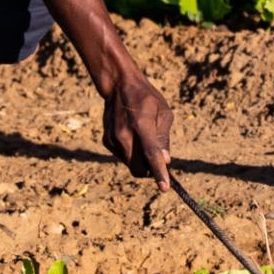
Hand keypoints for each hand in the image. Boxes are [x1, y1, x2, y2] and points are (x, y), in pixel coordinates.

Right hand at [100, 69, 172, 189]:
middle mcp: (125, 135)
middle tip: (158, 158)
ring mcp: (113, 139)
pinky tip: (132, 135)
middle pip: (139, 169)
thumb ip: (164, 138)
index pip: (151, 154)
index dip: (159, 173)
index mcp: (142, 126)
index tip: (165, 188)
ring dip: (140, 160)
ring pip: (130, 165)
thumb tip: (166, 160)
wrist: (119, 86)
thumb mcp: (163, 113)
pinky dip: (131, 153)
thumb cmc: (146, 98)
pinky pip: (123, 157)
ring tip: (143, 138)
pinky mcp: (107, 142)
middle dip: (150, 170)